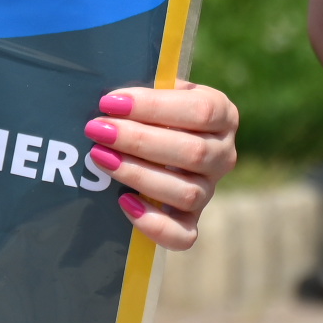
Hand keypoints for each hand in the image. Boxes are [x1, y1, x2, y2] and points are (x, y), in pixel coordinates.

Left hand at [85, 83, 240, 249]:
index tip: (111, 102)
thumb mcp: (161, 89)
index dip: (154, 107)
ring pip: (186, 193)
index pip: (200, 111)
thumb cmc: (156, 109)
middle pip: (192, 152)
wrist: (163, 139)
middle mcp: (224, 154)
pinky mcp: (192, 221)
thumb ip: (148, 87)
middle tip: (98, 130)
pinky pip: (183, 234)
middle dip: (138, 140)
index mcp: (222, 114)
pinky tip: (125, 202)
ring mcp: (209, 190)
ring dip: (138, 175)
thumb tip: (112, 98)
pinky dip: (154, 223)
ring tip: (101, 158)